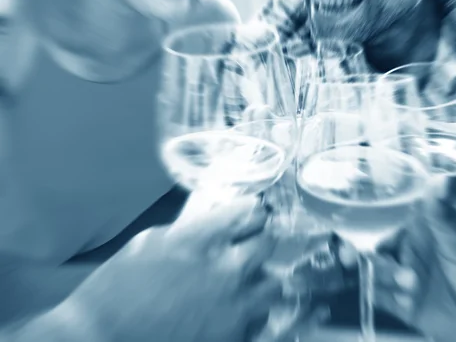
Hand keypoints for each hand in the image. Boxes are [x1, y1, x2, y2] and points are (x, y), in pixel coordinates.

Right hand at [67, 196, 283, 341]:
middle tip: (249, 241)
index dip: (252, 208)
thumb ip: (192, 227)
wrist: (101, 339)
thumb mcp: (152, 241)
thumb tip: (214, 214)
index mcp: (204, 239)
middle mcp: (228, 270)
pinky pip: (261, 319)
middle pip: (269, 241)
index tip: (250, 210)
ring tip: (243, 281)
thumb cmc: (118, 287)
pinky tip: (233, 310)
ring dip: (260, 278)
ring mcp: (235, 309)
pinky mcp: (234, 339)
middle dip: (260, 237)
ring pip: (272, 283)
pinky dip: (252, 313)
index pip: (252, 210)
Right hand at [373, 200, 455, 341]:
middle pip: (379, 253)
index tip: (368, 237)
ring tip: (411, 287)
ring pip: (379, 276)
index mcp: (424, 235)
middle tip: (382, 267)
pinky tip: (406, 301)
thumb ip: (442, 215)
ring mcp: (409, 282)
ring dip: (387, 281)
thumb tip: (441, 179)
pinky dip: (387, 299)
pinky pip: (383, 300)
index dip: (375, 230)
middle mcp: (413, 256)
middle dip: (379, 261)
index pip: (390, 227)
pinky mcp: (408, 307)